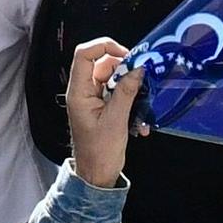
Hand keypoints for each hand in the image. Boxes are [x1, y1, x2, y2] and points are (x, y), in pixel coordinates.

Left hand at [62, 39, 140, 186]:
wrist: (97, 176)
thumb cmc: (99, 153)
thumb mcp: (116, 120)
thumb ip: (126, 92)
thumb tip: (137, 70)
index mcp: (79, 92)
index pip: (84, 55)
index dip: (104, 46)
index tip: (127, 54)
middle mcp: (83, 92)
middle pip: (103, 64)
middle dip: (125, 69)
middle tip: (142, 78)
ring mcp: (93, 99)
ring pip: (113, 78)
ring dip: (131, 88)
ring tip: (143, 102)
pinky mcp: (103, 107)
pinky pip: (118, 93)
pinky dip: (131, 100)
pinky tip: (140, 119)